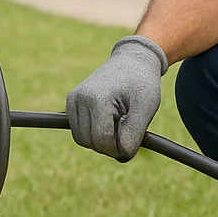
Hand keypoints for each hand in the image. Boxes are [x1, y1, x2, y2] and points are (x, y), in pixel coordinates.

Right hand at [66, 35, 167, 160]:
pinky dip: (95, 132)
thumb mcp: (146, 108)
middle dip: (111, 143)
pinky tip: (110, 119)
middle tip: (128, 126)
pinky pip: (80, 132)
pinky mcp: (71, 103)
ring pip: (83, 140)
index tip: (135, 137)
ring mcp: (72, 101)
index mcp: (96, 99)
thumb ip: (134, 135)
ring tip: (119, 121)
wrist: (132, 61)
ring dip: (102, 139)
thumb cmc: (142, 83)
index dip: (121, 147)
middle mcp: (78, 99)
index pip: (103, 141)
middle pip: (90, 143)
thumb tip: (121, 156)